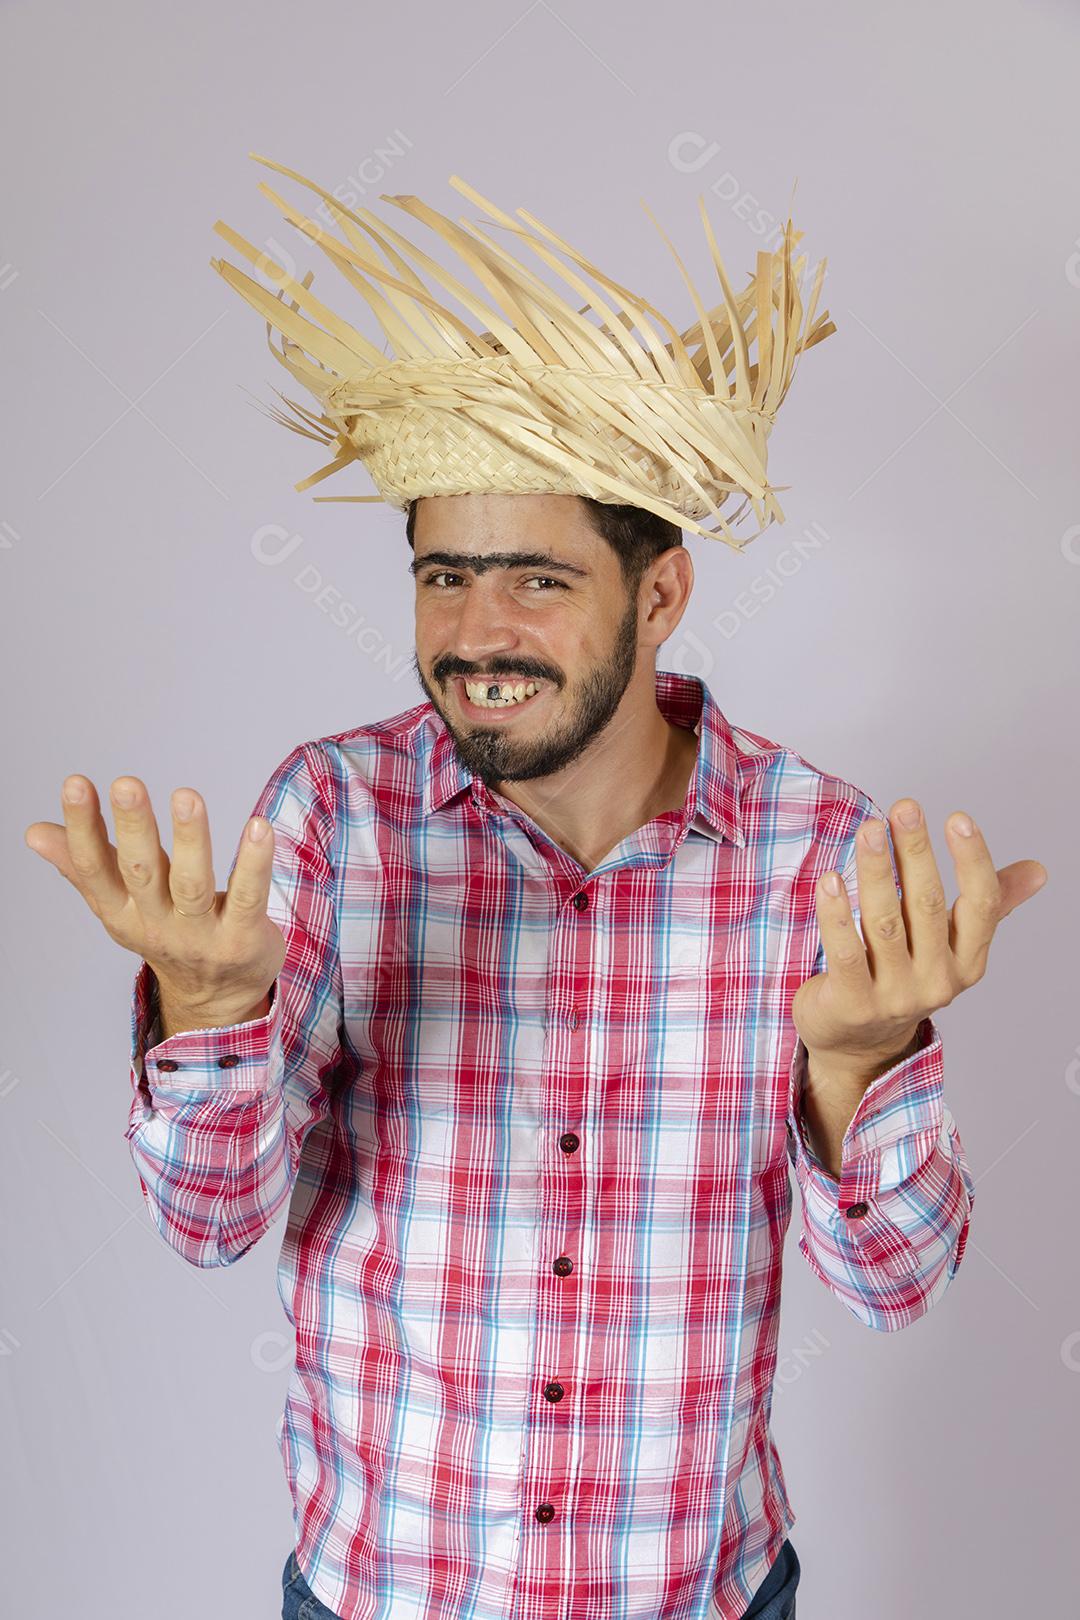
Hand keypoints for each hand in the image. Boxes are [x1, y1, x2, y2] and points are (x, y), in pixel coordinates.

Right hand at [24, 774, 285, 1016]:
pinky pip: (247, 898)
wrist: (215, 1000)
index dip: (83, 827)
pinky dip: (254, 864)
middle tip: (126, 783)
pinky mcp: (242, 939)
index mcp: (121, 912)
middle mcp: (157, 924)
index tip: (76, 783)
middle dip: (134, 827)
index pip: (95, 868)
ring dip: (190, 840)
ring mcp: (201, 935)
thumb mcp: (120, 907)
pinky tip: (258, 827)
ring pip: (192, 884)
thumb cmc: (167, 935)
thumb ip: (82, 866)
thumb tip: (34, 831)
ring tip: (186, 796)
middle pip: (141, 873)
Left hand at [791, 799, 1047, 1077]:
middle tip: (904, 808)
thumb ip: (990, 905)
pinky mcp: (852, 1004)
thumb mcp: (949, 946)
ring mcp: (894, 995)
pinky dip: (836, 914)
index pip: (981, 905)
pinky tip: (830, 879)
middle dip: (917, 853)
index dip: (973, 860)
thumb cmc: (902, 977)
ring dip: (877, 871)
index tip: (958, 818)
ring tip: (870, 830)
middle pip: (928, 906)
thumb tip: (1037, 872)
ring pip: (885, 923)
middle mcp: (936, 980)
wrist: (856, 1044)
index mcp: (967, 962)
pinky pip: (845, 951)